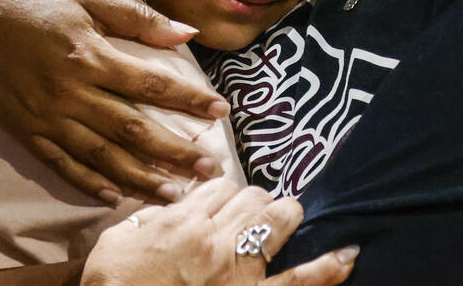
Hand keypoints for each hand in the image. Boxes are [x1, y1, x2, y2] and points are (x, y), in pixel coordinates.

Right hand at [0, 0, 231, 201]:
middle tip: (210, 169)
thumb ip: (139, 18)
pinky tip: (116, 196)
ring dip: (140, 178)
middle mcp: (70, 93)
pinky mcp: (26, 132)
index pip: (151, 83)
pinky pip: (61, 165)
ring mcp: (46, 117)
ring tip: (174, 194)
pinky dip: (88, 183)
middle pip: (131, 129)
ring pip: (101, 156)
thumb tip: (186, 33)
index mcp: (89, 56)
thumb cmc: (37, 1)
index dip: (188, 99)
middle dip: (174, 152)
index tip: (220, 110)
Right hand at [82, 179, 358, 284]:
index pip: (219, 186)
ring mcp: (238, 269)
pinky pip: (296, 282)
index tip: (220, 203)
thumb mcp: (116, 243)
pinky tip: (347, 254)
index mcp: (182, 222)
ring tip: (285, 218)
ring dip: (283, 215)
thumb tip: (169, 208)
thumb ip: (147, 218)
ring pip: (277, 219)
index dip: (223, 192)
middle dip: (255, 201)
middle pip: (252, 196)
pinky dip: (325, 268)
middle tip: (251, 214)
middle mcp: (215, 238)